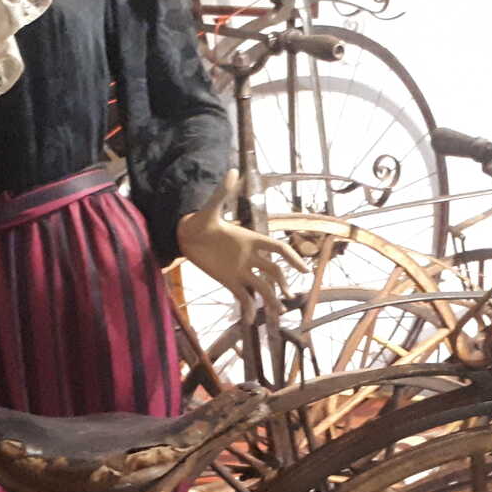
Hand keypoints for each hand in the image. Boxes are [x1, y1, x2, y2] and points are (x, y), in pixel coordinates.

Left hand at [177, 172, 305, 316]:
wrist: (186, 236)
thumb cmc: (200, 221)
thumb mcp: (210, 209)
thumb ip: (222, 193)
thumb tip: (232, 171)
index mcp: (251, 239)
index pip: (276, 249)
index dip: (292, 258)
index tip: (304, 270)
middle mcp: (250, 257)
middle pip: (273, 271)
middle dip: (282, 283)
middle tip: (289, 296)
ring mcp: (241, 271)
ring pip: (261, 287)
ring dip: (270, 300)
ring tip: (276, 314)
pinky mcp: (229, 281)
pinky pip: (242, 297)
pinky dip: (248, 308)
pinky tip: (250, 320)